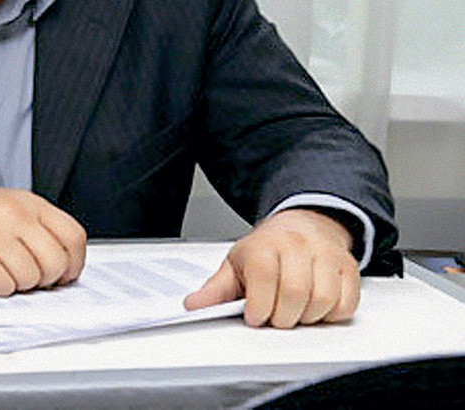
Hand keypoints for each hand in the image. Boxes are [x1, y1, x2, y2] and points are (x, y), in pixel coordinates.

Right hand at [0, 177, 86, 295]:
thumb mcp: (1, 205)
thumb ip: (32, 226)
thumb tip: (61, 262)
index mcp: (25, 201)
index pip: (73, 236)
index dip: (74, 263)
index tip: (64, 274)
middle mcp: (12, 213)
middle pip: (56, 262)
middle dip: (45, 280)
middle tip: (27, 278)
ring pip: (31, 278)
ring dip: (17, 285)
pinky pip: (3, 287)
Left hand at [183, 208, 359, 327]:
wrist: (301, 225)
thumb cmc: (266, 250)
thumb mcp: (235, 265)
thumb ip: (215, 289)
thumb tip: (194, 306)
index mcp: (265, 245)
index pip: (264, 277)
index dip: (259, 306)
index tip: (254, 316)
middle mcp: (297, 245)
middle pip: (295, 293)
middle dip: (282, 317)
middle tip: (275, 316)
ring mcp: (326, 255)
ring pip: (322, 300)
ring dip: (307, 318)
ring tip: (294, 312)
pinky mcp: (349, 268)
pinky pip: (346, 304)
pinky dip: (331, 315)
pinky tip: (315, 308)